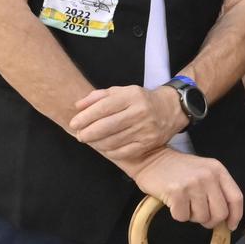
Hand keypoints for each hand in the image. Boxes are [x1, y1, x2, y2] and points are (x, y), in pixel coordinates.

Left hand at [70, 84, 184, 163]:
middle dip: (88, 133)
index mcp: (132, 96)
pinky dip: (110, 152)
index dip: (86, 117)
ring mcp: (146, 129)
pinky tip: (105, 148)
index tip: (74, 123)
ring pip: (114, 141)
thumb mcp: (122, 91)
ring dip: (97, 144)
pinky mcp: (149, 143)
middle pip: (107, 126)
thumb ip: (98, 96)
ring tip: (90, 142)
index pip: (103, 107)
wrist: (170, 109)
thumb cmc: (140, 100)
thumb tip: (78, 106)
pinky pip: (124, 152)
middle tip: (80, 136)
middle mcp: (140, 112)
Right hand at [130, 149, 241, 230]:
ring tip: (184, 203)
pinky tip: (173, 202)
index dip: (235, 215)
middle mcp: (208, 176)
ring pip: (202, 217)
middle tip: (199, 215)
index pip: (236, 198)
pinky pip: (183, 217)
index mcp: (218, 170)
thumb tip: (226, 218)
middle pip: (220, 213)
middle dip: (210, 220)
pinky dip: (178, 214)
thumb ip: (216, 189)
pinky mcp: (176, 193)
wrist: (150, 158)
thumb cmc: (178, 169)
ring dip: (192, 216)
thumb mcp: (203, 171)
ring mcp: (192, 184)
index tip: (231, 226)